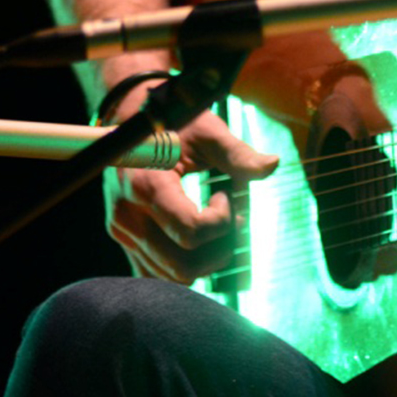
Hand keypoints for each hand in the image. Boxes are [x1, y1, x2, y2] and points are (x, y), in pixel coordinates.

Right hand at [102, 73, 277, 282]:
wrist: (134, 119)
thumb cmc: (176, 121)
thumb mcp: (209, 131)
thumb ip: (239, 154)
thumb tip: (273, 164)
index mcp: (147, 186)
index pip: (192, 232)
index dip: (222, 221)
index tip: (226, 196)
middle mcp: (127, 215)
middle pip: (185, 265)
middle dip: (220, 247)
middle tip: (230, 216)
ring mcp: (122, 233)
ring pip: (174, 276)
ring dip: (207, 258)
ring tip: (215, 223)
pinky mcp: (125, 241)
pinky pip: (157, 275)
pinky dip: (186, 266)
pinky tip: (201, 238)